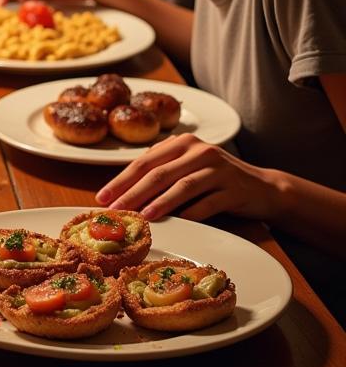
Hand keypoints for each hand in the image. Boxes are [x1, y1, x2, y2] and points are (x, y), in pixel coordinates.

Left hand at [96, 133, 281, 222]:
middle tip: (115, 210)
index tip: (103, 197)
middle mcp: (199, 150)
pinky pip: (208, 203)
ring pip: (182, 186)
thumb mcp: (187, 168)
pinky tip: (177, 223)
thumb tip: (122, 193)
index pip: (144, 161)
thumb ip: (161, 172)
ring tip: (142, 217)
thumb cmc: (216, 180)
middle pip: (158, 173)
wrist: (264, 188)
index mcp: (182, 143)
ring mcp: (218, 168)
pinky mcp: (235, 188)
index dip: (121, 180)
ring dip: (159, 203)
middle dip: (132, 193)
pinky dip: (190, 214)